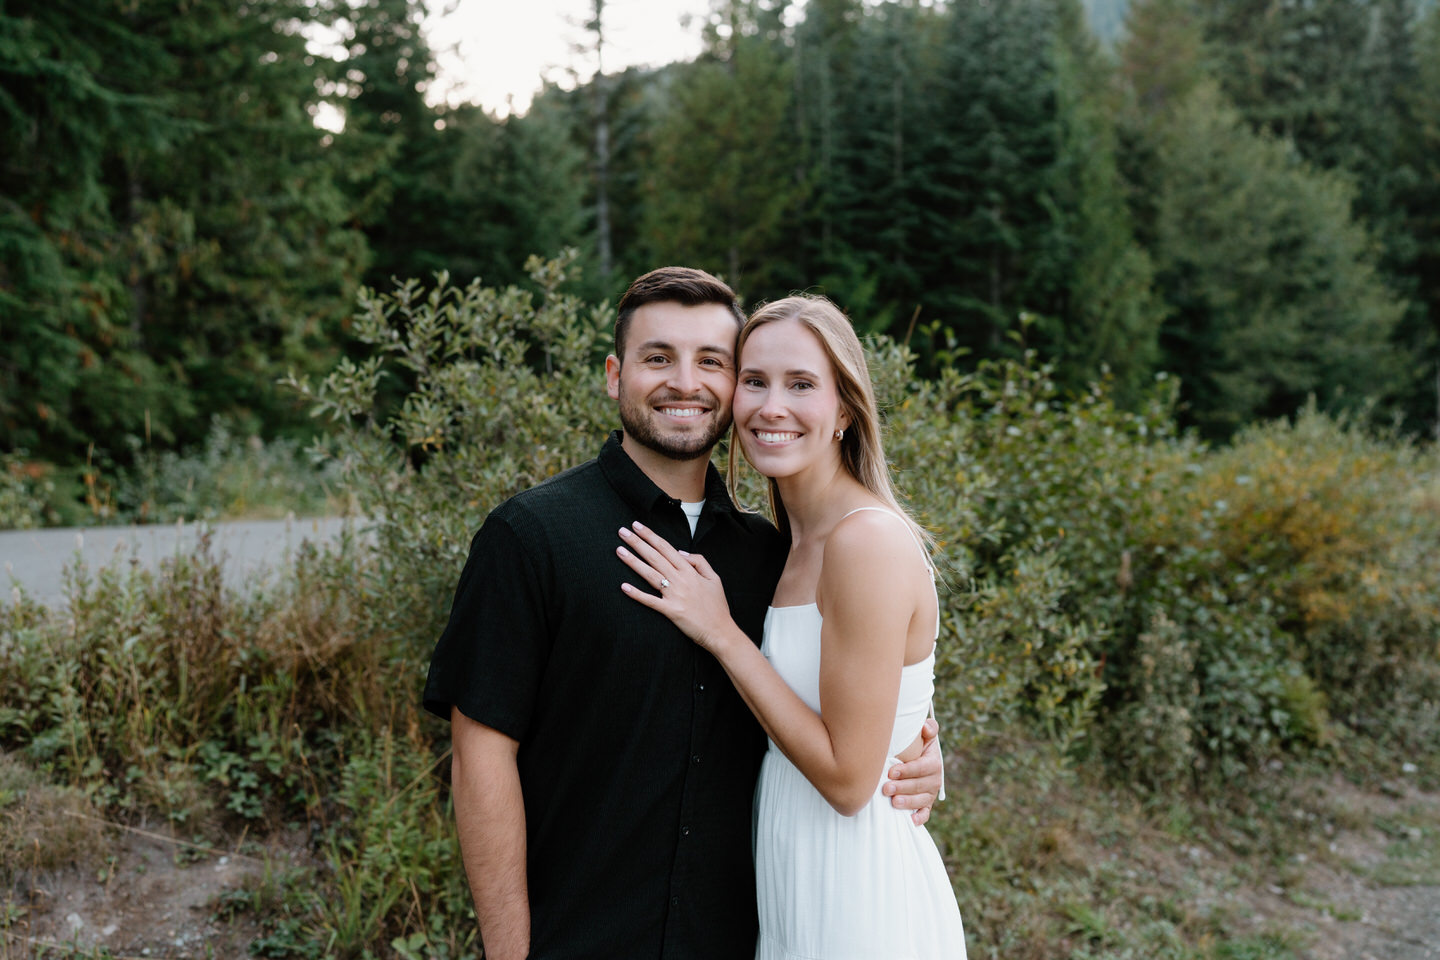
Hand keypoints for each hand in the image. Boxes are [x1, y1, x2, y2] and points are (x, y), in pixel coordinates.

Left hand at [617, 522, 737, 653]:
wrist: (720, 631)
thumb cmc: (717, 606)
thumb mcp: (714, 578)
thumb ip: (699, 561)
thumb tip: (680, 552)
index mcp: (690, 571)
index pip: (666, 548)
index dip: (651, 536)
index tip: (637, 526)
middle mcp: (680, 580)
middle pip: (655, 557)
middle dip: (637, 543)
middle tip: (622, 532)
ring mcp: (674, 595)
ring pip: (650, 574)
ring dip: (633, 562)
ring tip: (619, 550)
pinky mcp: (670, 611)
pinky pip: (650, 601)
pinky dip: (637, 594)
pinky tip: (624, 586)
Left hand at [882, 718, 942, 824]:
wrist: (917, 758)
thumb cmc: (916, 745)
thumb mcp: (924, 735)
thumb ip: (928, 729)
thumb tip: (925, 727)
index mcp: (934, 762)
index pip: (922, 767)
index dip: (908, 770)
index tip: (891, 772)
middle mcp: (935, 779)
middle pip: (919, 785)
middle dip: (902, 787)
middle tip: (886, 788)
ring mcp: (931, 794)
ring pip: (921, 800)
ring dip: (908, 802)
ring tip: (893, 803)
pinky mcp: (926, 804)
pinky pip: (925, 813)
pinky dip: (919, 818)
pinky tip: (910, 821)